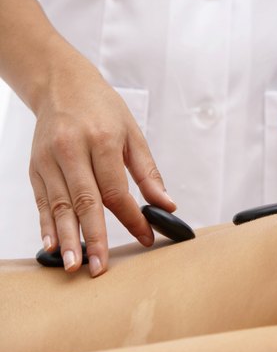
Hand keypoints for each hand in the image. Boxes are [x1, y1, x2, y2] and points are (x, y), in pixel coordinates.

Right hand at [29, 63, 174, 276]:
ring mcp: (49, 160)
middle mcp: (71, 151)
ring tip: (75, 265)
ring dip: (68, 238)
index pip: (116, 190)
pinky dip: (47, 226)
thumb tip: (167, 204)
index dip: (131, 218)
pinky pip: (43, 202)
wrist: (61, 84)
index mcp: (101, 141)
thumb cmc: (102, 108)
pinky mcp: (35, 168)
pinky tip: (53, 246)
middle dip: (94, 237)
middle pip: (85, 202)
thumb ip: (148, 172)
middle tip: (100, 267)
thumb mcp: (133, 134)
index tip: (146, 238)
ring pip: (59, 206)